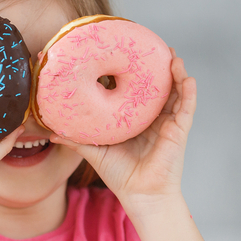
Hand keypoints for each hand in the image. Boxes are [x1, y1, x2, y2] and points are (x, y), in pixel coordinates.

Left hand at [51, 51, 196, 209]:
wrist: (139, 195)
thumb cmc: (120, 175)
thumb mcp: (94, 152)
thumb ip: (76, 139)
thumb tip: (52, 133)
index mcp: (137, 120)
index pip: (136, 92)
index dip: (133, 74)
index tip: (126, 54)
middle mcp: (154, 118)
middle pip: (159, 87)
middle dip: (157, 67)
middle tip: (152, 45)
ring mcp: (168, 123)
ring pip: (176, 92)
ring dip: (176, 72)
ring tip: (171, 54)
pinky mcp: (178, 131)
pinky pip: (187, 107)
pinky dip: (189, 91)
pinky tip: (188, 77)